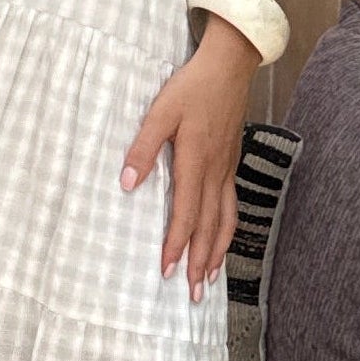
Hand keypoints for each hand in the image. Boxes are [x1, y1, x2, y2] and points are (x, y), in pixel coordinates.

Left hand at [119, 21, 258, 299]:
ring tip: (209, 280)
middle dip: (199, 262)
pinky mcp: (231, 164)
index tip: (167, 271)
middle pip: (208, 227)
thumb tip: (127, 183)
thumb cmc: (192, 86)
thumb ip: (143, 148)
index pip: (186, 214)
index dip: (176, 245)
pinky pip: (232, 206)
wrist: (230, 65)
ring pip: (224, 221)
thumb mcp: (160, 111)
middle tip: (193, 295)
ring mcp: (226, 169)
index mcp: (195, 161)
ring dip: (216, 253)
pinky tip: (221, 241)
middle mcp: (214, 172)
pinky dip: (227, 231)